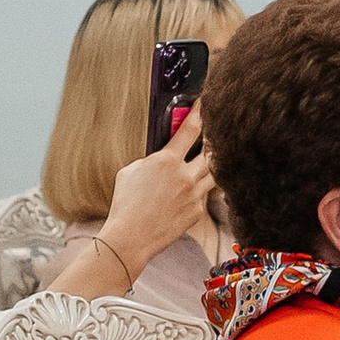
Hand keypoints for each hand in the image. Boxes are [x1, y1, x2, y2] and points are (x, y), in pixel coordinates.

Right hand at [73, 124, 214, 294]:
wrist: (130, 237)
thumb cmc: (125, 204)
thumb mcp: (130, 171)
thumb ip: (150, 160)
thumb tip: (161, 157)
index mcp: (166, 161)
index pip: (191, 128)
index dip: (202, 111)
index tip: (207, 101)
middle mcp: (185, 176)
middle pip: (212, 150)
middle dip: (213, 140)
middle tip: (213, 134)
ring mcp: (193, 195)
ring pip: (214, 173)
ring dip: (209, 166)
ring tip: (203, 164)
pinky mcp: (197, 212)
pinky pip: (204, 195)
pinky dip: (199, 191)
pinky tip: (187, 193)